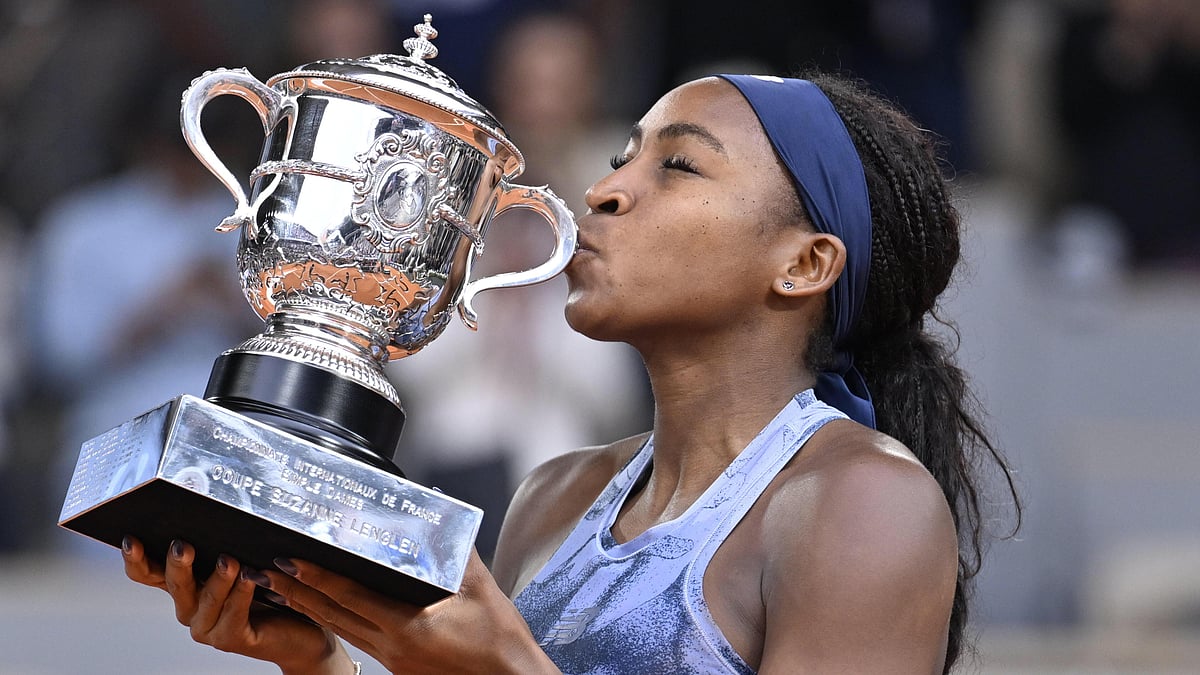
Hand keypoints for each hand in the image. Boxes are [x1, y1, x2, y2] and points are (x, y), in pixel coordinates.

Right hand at [120, 536, 355, 674]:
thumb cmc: (271, 586)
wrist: (303, 627)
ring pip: (205, 601)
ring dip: (216, 580)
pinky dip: (241, 597)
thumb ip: (226, 540)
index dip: (136, 559)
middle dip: (177, 564)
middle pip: (174, 584)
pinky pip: (232, 617)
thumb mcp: (245, 555)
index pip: (148, 573)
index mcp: (185, 584)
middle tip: (183, 545)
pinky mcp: (232, 639)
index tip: (131, 539)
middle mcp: (190, 607)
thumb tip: (219, 500)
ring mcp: (208, 626)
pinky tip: (251, 579)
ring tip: (230, 561)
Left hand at [256, 550, 559, 674]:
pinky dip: (337, 623)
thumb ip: (454, 547)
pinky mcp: (399, 669)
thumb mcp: (478, 586)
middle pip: (333, 616)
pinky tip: (328, 613)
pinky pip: (359, 641)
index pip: (348, 596)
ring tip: (284, 589)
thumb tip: (439, 509)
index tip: (290, 560)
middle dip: (297, 592)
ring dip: (311, 608)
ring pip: (342, 631)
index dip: (316, 576)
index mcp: (406, 627)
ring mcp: (392, 662)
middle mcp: (391, 647)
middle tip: (268, 572)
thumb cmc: (497, 639)